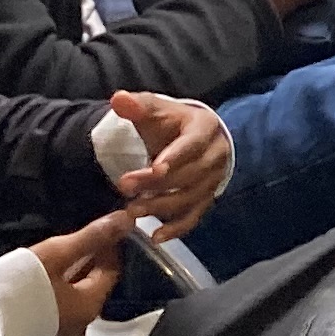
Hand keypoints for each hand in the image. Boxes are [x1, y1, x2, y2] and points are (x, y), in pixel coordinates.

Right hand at [30, 209, 136, 335]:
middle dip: (89, 261)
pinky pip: (60, 309)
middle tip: (76, 238)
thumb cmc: (20, 285)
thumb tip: (126, 220)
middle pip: (94, 286)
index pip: (112, 271)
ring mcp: (62, 335)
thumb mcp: (55, 254)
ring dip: (73, 277)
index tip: (98, 228)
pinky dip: (59, 292)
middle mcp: (82, 325)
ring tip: (60, 255)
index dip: (108, 247)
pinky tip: (45, 278)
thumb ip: (90, 238)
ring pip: (76, 299)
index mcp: (91, 306)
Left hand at [102, 90, 230, 236]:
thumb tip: (119, 99)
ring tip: (132, 210)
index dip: (174, 157)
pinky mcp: (207, 199)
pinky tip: (156, 236)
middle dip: (157, 184)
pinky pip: (194, 216)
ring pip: (190, 198)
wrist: (190, 136)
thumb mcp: (155, 109)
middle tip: (125, 187)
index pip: (191, 145)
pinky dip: (176, 228)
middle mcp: (215, 155)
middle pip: (189, 174)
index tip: (153, 168)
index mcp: (205, 128)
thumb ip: (137, 106)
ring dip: (161, 207)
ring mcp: (213, 180)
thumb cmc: (170, 122)